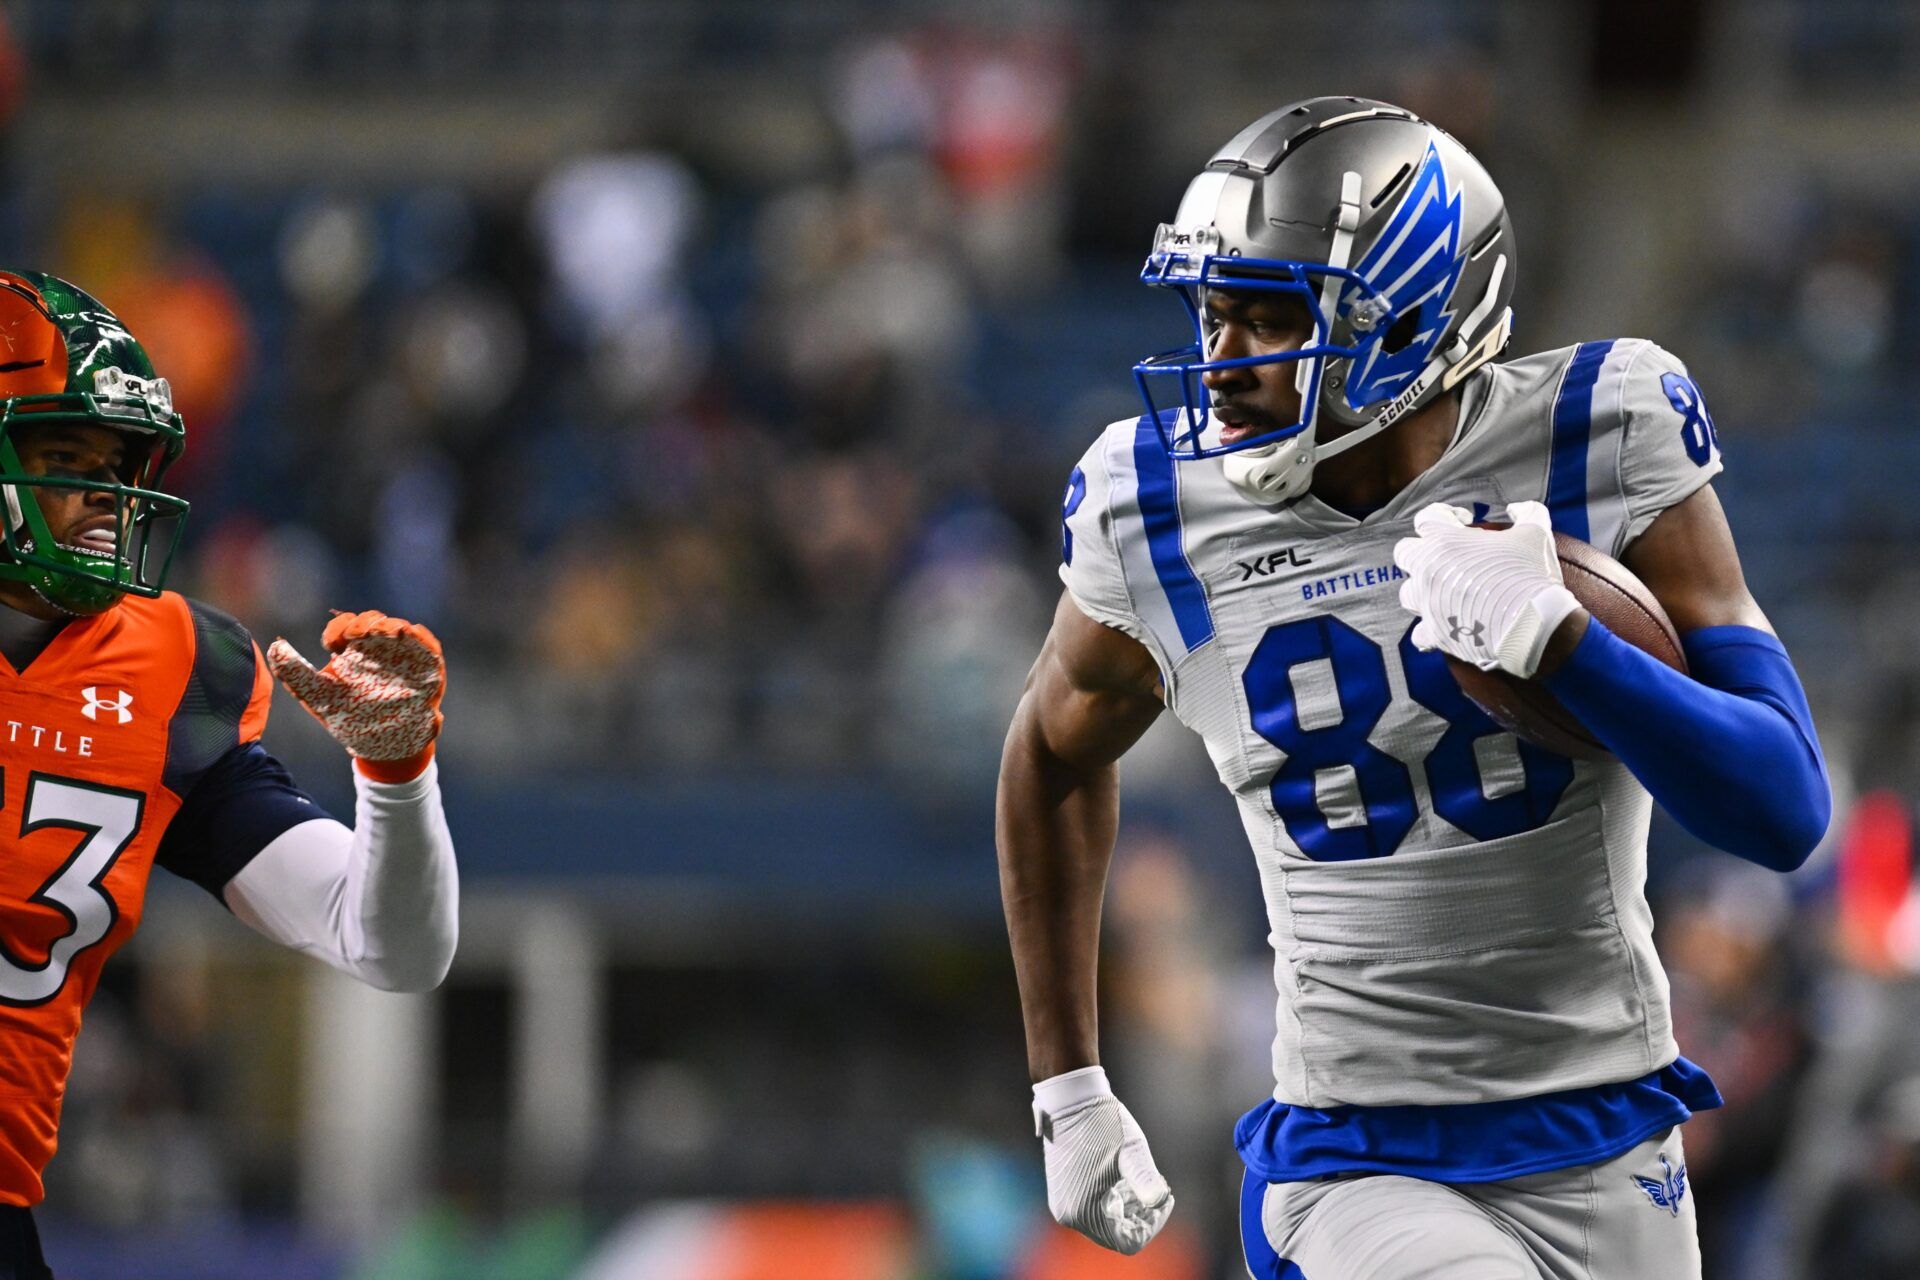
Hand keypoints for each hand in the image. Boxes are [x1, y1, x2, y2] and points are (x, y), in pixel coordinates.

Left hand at [267, 610, 445, 780]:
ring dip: (390, 626)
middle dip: (364, 623)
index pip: (344, 628)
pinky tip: (410, 634)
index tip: (331, 644)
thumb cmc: (352, 720)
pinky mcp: (427, 665)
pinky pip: (427, 643)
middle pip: (372, 622)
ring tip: (383, 632)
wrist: (386, 748)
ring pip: (398, 628)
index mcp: (351, 652)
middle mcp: (377, 649)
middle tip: (356, 634)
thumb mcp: (319, 697)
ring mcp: (403, 655)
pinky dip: (420, 636)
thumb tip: (274, 646)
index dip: (338, 629)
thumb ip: (295, 673)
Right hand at [1033, 1066, 1173, 1253]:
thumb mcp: (1130, 1151)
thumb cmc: (1101, 1122)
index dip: (1152, 1225)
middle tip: (1160, 1187)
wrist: (1070, 1099)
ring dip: (1131, 1207)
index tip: (1165, 1198)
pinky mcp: (1064, 1193)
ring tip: (1147, 1178)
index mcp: (1084, 1210)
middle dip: (1143, 1215)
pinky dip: (1116, 1200)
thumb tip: (1160, 1201)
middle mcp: (1069, 1215)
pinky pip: (1096, 1210)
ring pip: (1108, 1222)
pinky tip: (1127, 1177)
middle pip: (1117, 1234)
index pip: (1127, 1241)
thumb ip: (1145, 1180)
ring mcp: (1064, 1204)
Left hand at [1393, 500, 1580, 677]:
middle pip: (1404, 554)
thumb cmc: (1532, 573)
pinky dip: (1430, 631)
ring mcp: (1428, 604)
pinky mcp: (1435, 634)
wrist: (1534, 623)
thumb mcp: (1536, 532)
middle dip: (1421, 552)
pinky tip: (1446, 627)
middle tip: (1446, 558)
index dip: (1444, 515)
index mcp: (1445, 542)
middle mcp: (1428, 571)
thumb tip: (1516, 508)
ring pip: (1408, 593)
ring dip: (1424, 591)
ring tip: (1448, 592)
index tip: (1464, 522)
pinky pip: (1419, 634)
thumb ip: (1526, 512)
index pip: (1426, 518)